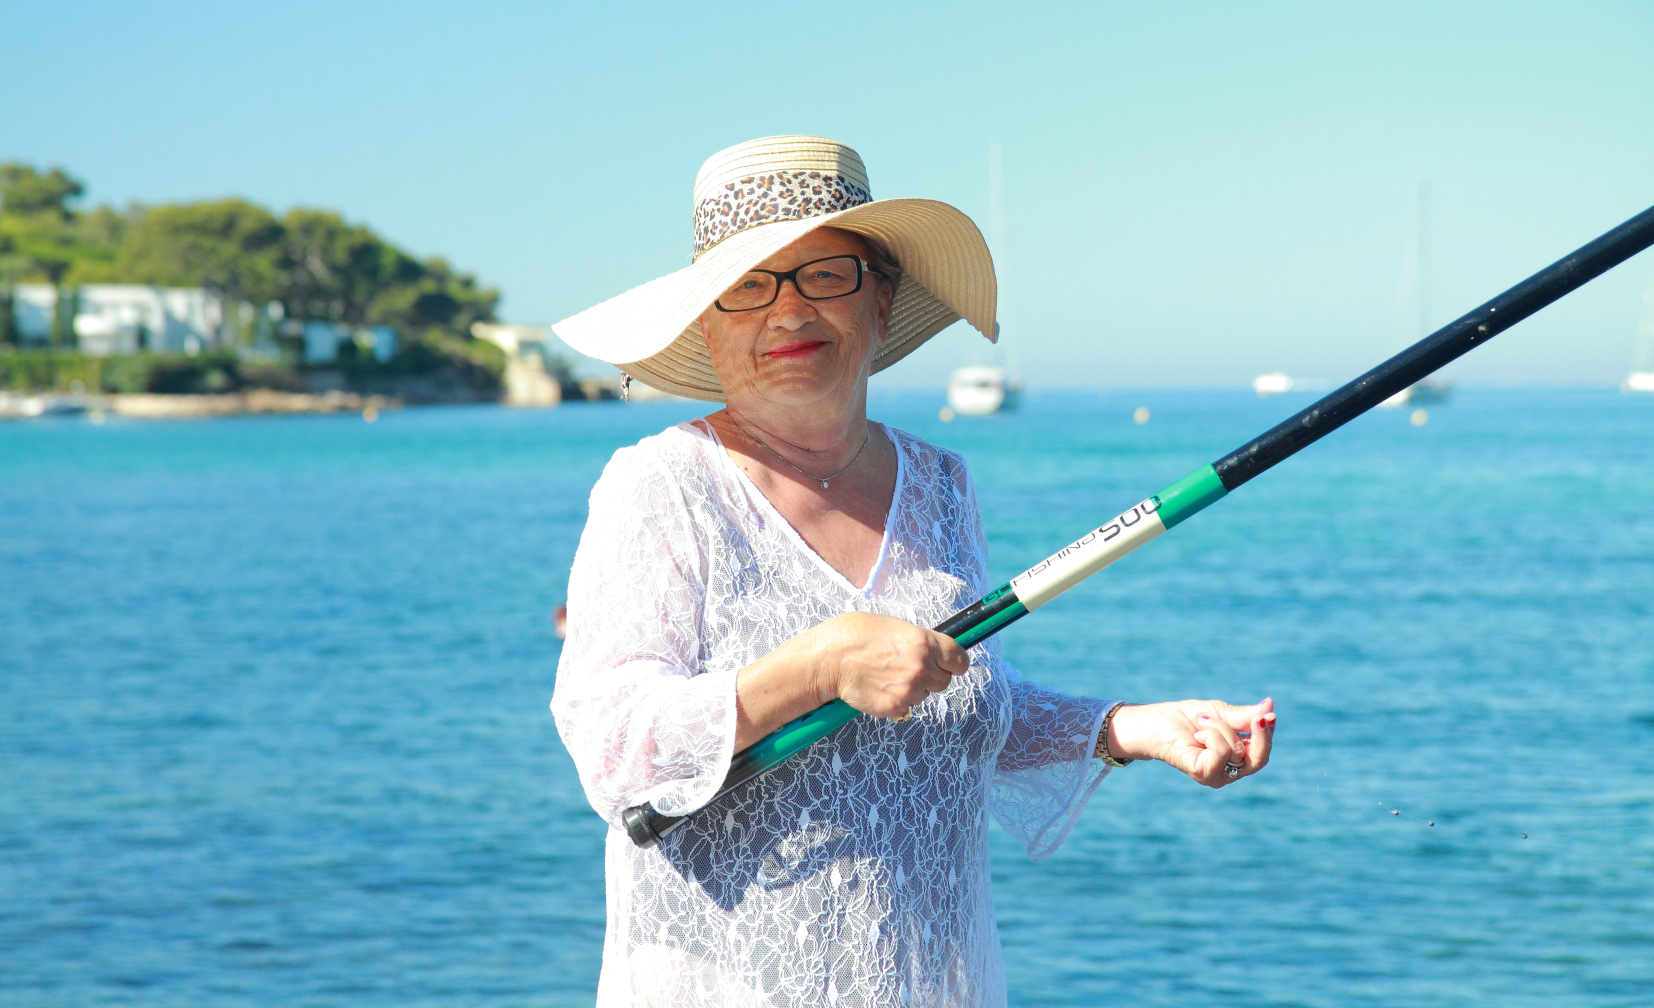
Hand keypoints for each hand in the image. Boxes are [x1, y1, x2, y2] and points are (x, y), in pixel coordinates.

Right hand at [804, 611, 968, 718]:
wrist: (829, 660)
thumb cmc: (855, 636)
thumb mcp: (894, 626)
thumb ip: (918, 640)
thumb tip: (931, 650)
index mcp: (925, 642)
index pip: (960, 659)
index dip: (955, 662)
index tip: (952, 664)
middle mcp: (922, 668)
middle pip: (944, 680)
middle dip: (932, 675)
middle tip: (909, 667)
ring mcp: (910, 690)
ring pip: (924, 694)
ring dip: (914, 688)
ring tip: (888, 675)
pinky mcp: (896, 707)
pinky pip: (907, 706)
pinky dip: (898, 700)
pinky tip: (880, 687)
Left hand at [1107, 698, 1274, 787]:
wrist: (1155, 721)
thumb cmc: (1186, 718)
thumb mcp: (1221, 713)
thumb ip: (1245, 716)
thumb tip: (1271, 707)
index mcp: (1236, 757)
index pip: (1262, 751)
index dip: (1268, 733)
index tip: (1269, 715)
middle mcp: (1229, 771)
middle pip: (1260, 758)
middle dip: (1261, 736)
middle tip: (1258, 719)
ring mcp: (1217, 775)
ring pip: (1237, 750)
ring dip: (1220, 727)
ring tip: (1201, 722)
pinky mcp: (1203, 774)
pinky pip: (1221, 752)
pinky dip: (1211, 736)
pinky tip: (1196, 735)